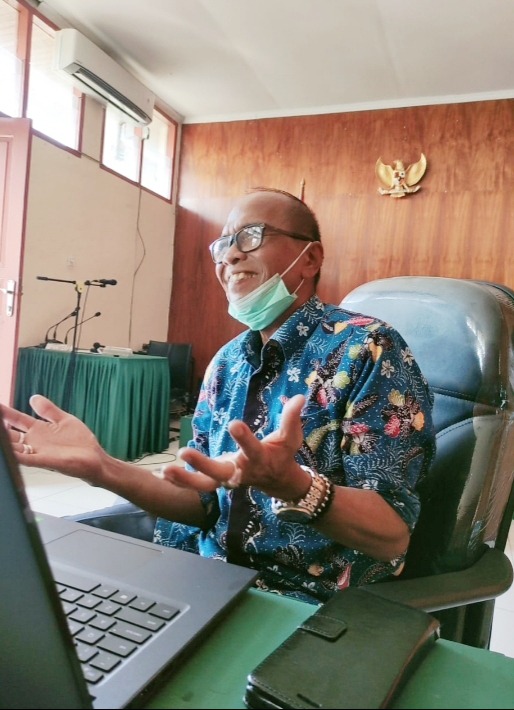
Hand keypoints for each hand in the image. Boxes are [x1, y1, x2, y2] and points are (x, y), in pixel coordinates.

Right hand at [0, 395, 105, 483]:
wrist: (95, 459)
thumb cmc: (81, 442)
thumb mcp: (64, 420)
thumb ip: (48, 410)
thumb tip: (34, 397)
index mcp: (39, 430)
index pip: (17, 419)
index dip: (5, 413)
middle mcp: (35, 442)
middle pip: (10, 434)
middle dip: (1, 428)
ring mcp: (39, 452)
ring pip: (14, 447)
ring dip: (5, 442)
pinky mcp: (46, 462)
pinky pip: (26, 459)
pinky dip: (15, 455)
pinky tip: (9, 450)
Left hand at [161, 394, 311, 500]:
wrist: (279, 482)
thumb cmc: (283, 455)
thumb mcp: (290, 437)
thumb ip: (291, 418)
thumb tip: (299, 396)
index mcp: (259, 459)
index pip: (251, 449)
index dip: (244, 438)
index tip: (234, 423)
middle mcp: (240, 472)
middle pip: (219, 472)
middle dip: (202, 464)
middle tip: (185, 452)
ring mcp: (226, 480)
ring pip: (204, 484)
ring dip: (184, 479)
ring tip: (165, 469)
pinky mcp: (216, 481)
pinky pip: (196, 485)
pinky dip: (179, 482)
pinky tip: (161, 473)